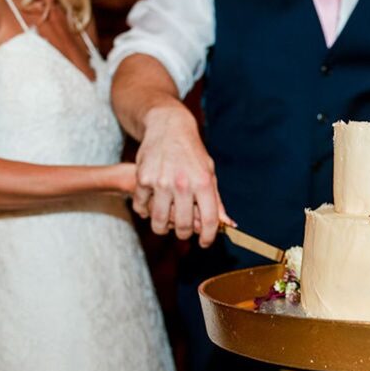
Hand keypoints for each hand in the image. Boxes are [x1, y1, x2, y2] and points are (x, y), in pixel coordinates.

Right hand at [133, 106, 232, 246]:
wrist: (168, 127)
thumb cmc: (192, 152)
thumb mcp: (210, 172)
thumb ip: (216, 200)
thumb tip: (228, 224)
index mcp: (203, 183)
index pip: (209, 220)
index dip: (208, 237)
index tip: (205, 243)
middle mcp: (183, 184)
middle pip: (181, 226)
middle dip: (183, 234)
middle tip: (182, 231)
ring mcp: (161, 182)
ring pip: (159, 221)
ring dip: (162, 228)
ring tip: (164, 224)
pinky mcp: (142, 179)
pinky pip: (141, 207)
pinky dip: (144, 212)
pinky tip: (150, 207)